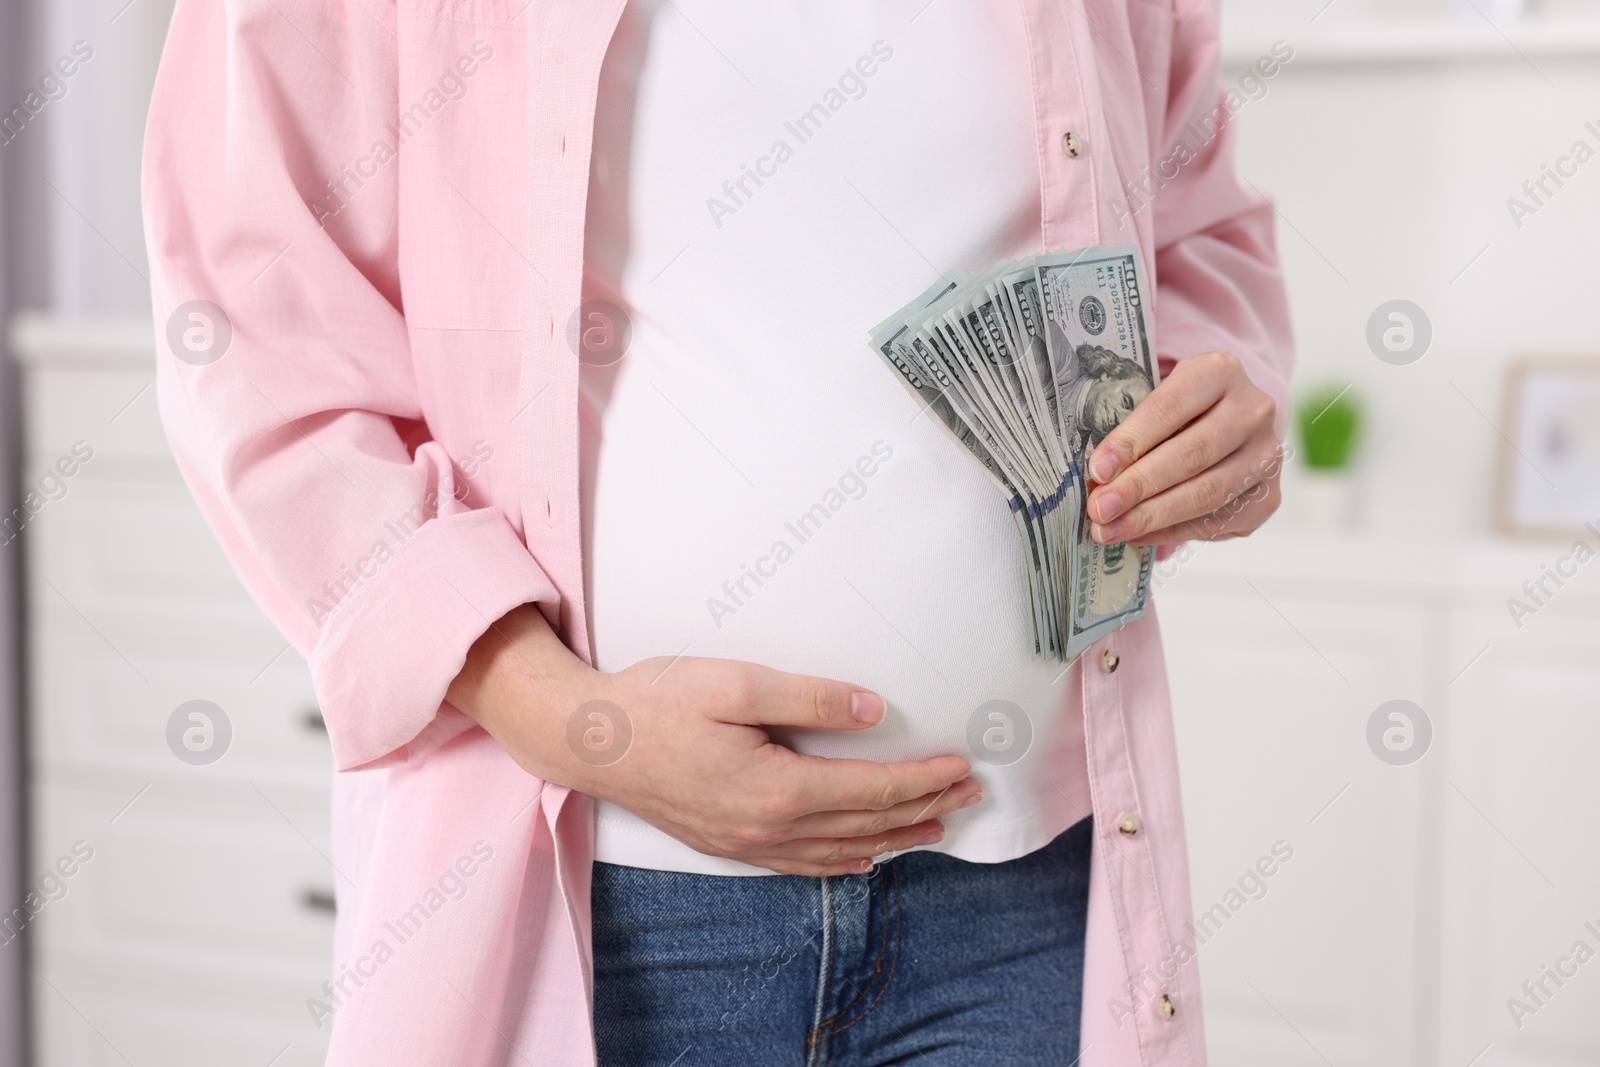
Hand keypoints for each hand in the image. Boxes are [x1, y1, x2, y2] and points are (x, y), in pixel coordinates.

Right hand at [448, 605, 979, 876]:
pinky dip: (842, 862)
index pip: (872, 790)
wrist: (588, 740)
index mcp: (776, 788)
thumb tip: (875, 713)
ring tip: (936, 827)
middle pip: (866, 825)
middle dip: (923, 809)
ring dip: (893, 839)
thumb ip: (811, 697)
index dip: (923, 779)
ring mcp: (746, 842)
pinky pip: (801, 864)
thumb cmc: (656, 701)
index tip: (962, 764)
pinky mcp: (728, 842)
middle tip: (968, 794)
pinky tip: (862, 858)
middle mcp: (767, 827)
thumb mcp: (735, 682)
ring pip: (839, 851)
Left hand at [1084, 350, 1283, 545]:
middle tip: (1099, 509)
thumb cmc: (1179, 411)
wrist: (1231, 421)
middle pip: (1190, 455)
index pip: (1169, 409)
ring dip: (1151, 517)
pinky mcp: (1269, 495)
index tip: (1098, 470)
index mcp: (1220, 372)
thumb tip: (1098, 479)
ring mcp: (1267, 455)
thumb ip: (1133, 431)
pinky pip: (1217, 521)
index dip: (1131, 442)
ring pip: (1206, 494)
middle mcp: (1253, 411)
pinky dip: (1171, 531)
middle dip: (1138, 486)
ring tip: (1109, 530)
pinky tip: (1136, 534)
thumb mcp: (1158, 399)